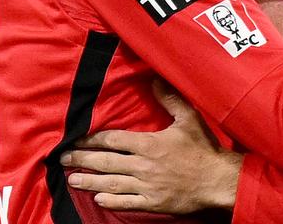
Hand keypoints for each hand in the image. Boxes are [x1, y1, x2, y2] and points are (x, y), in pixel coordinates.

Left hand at [60, 81, 241, 212]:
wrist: (218, 180)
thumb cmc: (204, 149)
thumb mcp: (189, 118)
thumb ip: (170, 99)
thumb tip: (155, 79)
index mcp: (149, 144)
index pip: (113, 140)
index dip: (93, 139)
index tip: (77, 139)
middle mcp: (143, 165)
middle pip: (106, 162)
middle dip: (82, 160)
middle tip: (64, 159)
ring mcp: (146, 186)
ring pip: (111, 184)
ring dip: (89, 181)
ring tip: (72, 180)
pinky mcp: (152, 202)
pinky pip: (126, 203)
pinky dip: (110, 201)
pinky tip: (98, 199)